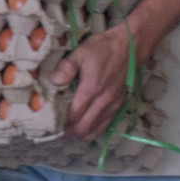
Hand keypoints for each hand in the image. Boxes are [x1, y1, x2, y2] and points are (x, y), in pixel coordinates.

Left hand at [52, 23, 146, 140]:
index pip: (73, 115)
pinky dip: (91, 131)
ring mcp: (112, 105)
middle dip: (67, 133)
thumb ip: (67, 66)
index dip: (60, 123)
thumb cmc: (103, 48)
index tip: (49, 122)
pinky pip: (104, 126)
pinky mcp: (118, 105)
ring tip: (67, 131)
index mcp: (91, 88)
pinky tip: (83, 127)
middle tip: (55, 130)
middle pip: (83, 128)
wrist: (130, 46)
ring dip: (78, 134)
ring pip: (94, 130)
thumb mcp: (82, 51)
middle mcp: (103, 101)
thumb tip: (54, 81)